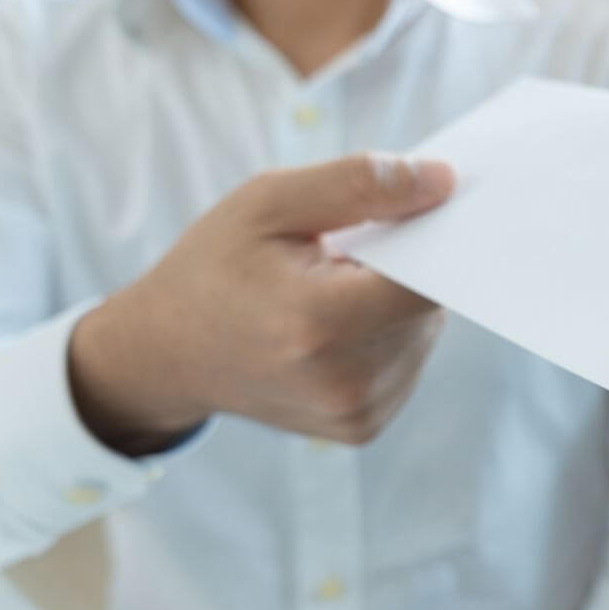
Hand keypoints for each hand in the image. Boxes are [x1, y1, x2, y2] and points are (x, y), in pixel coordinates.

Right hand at [69, 153, 455, 455]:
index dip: (432, 236)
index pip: (427, 276)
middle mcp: (344, 381)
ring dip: (396, 302)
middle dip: (404, 267)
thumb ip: (359, 184)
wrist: (165, 354)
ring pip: (424, 333)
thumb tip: (443, 182)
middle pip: (429, 305)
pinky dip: (387, 335)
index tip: (422, 209)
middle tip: (346, 250)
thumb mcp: (269, 202)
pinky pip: (409, 362)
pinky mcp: (362, 427)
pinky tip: (336, 324)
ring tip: (331, 289)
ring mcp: (355, 413)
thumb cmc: (215, 267)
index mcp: (318, 323)